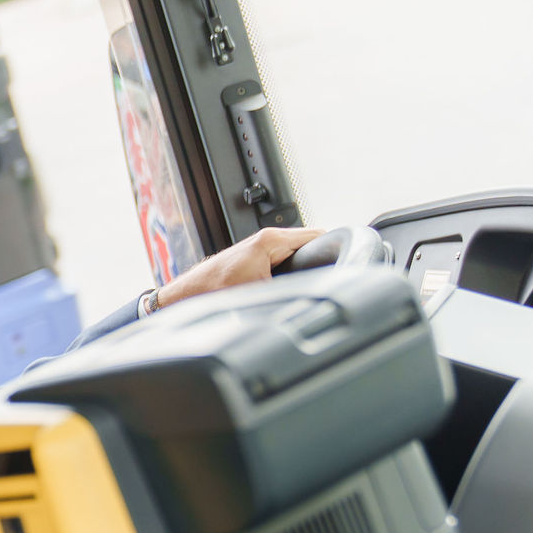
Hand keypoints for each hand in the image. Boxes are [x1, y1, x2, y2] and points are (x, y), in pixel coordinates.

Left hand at [148, 226, 322, 313]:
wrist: (187, 297)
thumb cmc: (213, 293)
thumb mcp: (260, 294)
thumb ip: (290, 289)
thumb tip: (313, 294)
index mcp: (271, 240)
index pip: (319, 235)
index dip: (333, 250)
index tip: (345, 262)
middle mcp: (266, 239)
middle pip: (312, 244)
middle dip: (321, 260)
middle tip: (332, 279)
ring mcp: (261, 248)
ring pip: (298, 253)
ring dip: (307, 267)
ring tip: (316, 282)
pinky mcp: (256, 259)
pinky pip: (286, 260)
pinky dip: (294, 271)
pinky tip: (295, 285)